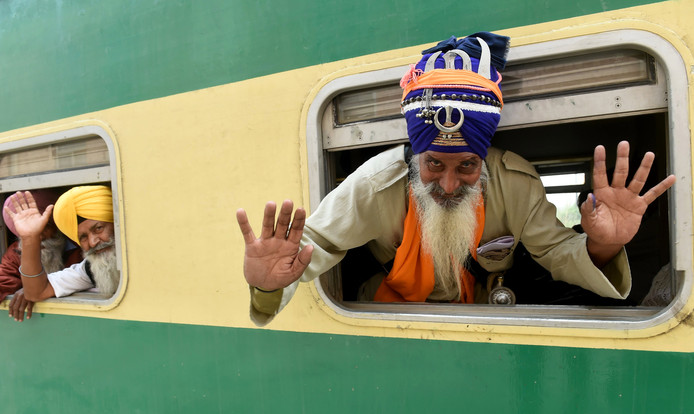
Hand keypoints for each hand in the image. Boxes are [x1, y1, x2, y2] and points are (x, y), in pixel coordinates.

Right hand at [3, 191, 51, 238]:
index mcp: (34, 211)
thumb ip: (47, 212)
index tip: (27, 192)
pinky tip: (6, 207)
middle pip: (23, 203)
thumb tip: (52, 205)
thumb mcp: (44, 219)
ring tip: (13, 196)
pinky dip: (8, 211)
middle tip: (18, 192)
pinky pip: (12, 214)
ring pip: (17, 206)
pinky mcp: (16, 219)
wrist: (31, 235)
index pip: (31, 202)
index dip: (29, 197)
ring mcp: (22, 215)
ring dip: (15, 201)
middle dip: (21, 197)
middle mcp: (27, 212)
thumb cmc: (38, 228)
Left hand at [8, 289, 33, 321]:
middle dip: (15, 315)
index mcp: (16, 295)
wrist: (35, 283)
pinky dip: (29, 313)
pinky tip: (28, 317)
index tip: (11, 316)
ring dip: (20, 315)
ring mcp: (25, 298)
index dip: (10, 311)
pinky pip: (29, 308)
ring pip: (21, 309)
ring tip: (20, 320)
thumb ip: (17, 297)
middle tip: (16, 320)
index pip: (11, 304)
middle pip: (16, 308)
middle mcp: (19, 297)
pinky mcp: (31, 299)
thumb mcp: (21, 291)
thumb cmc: (28, 288)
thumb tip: (15, 304)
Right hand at [236, 200, 312, 290]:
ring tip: (271, 204)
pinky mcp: (252, 247)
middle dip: (285, 214)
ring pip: (267, 226)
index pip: (296, 230)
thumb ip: (302, 261)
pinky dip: (243, 223)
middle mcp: (278, 241)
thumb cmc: (280, 278)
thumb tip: (310, 247)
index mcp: (291, 246)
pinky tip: (241, 211)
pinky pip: (247, 233)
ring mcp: (265, 242)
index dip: (298, 220)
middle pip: (282, 224)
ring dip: (269, 215)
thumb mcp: (294, 273)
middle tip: (288, 202)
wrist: (263, 286)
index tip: (300, 209)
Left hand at [580, 141, 674, 265]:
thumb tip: (589, 197)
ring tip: (649, 155)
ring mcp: (629, 197)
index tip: (600, 149)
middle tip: (624, 144)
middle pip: (620, 172)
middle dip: (623, 158)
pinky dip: (661, 187)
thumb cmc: (596, 229)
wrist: (609, 240)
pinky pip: (652, 195)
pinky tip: (670, 178)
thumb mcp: (588, 221)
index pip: (600, 175)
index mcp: (602, 194)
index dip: (600, 162)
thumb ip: (588, 209)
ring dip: (643, 167)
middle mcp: (616, 192)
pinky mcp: (639, 206)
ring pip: (637, 179)